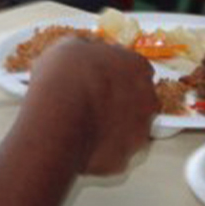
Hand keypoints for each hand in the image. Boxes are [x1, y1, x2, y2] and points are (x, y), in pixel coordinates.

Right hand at [24, 38, 155, 175]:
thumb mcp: (69, 46)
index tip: (99, 77)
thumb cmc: (64, 77)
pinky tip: (80, 144)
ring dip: (112, 127)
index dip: (116, 73)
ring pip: (128, 129)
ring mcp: (139, 131)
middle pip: (138, 99)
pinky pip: (112, 153)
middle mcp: (147, 99)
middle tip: (91, 102)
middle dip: (119, 101)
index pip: (136, 68)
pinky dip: (99, 151)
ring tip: (83, 125)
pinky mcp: (123, 159)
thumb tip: (85, 50)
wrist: (57, 119)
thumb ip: (87, 49)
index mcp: (138, 67)